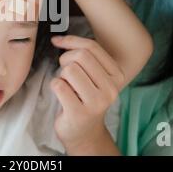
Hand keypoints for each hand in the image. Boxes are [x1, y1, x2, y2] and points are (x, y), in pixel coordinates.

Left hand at [50, 35, 124, 154]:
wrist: (85, 132)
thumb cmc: (85, 98)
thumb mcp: (92, 75)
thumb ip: (82, 54)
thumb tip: (58, 39)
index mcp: (117, 75)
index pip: (92, 47)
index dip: (71, 41)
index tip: (58, 41)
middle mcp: (111, 88)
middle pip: (80, 56)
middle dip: (66, 59)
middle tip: (66, 73)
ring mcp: (97, 102)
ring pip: (69, 69)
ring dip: (62, 76)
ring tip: (68, 87)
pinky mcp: (79, 112)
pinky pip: (58, 85)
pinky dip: (55, 87)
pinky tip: (63, 96)